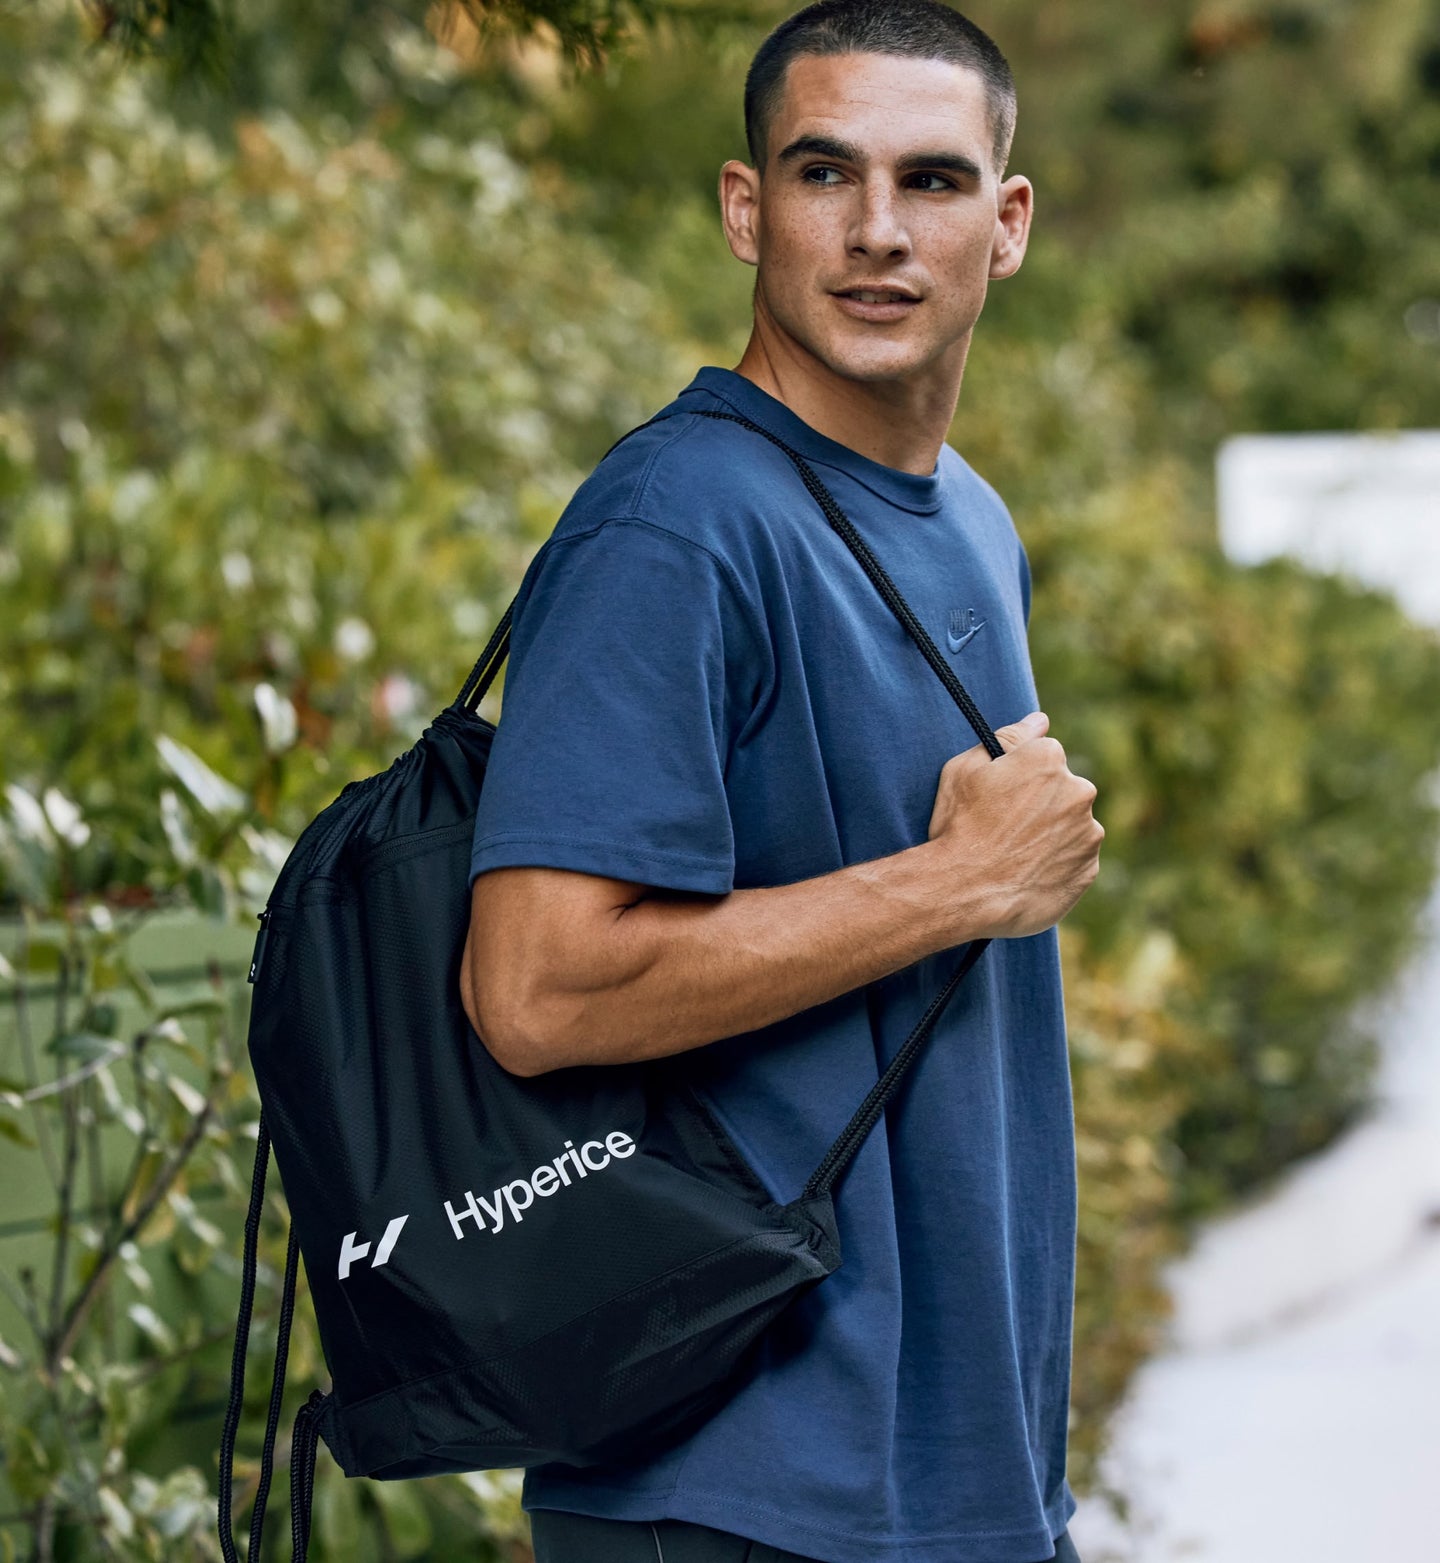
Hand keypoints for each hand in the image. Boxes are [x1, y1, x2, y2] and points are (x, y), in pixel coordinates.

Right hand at [926, 711, 1103, 939]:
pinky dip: (1055, 865)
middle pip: (1062, 790)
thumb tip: (1039, 720)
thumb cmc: (959, 827)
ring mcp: (1088, 834)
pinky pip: (1074, 862)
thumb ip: (1008, 738)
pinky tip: (1024, 874)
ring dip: (1050, 835)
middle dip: (1040, 804)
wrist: (965, 892)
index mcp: (1049, 759)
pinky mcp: (1087, 871)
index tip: (999, 797)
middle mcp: (1079, 791)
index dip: (1018, 777)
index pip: (1043, 756)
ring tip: (1012, 856)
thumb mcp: (964, 770)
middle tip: (1003, 828)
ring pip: (1071, 827)